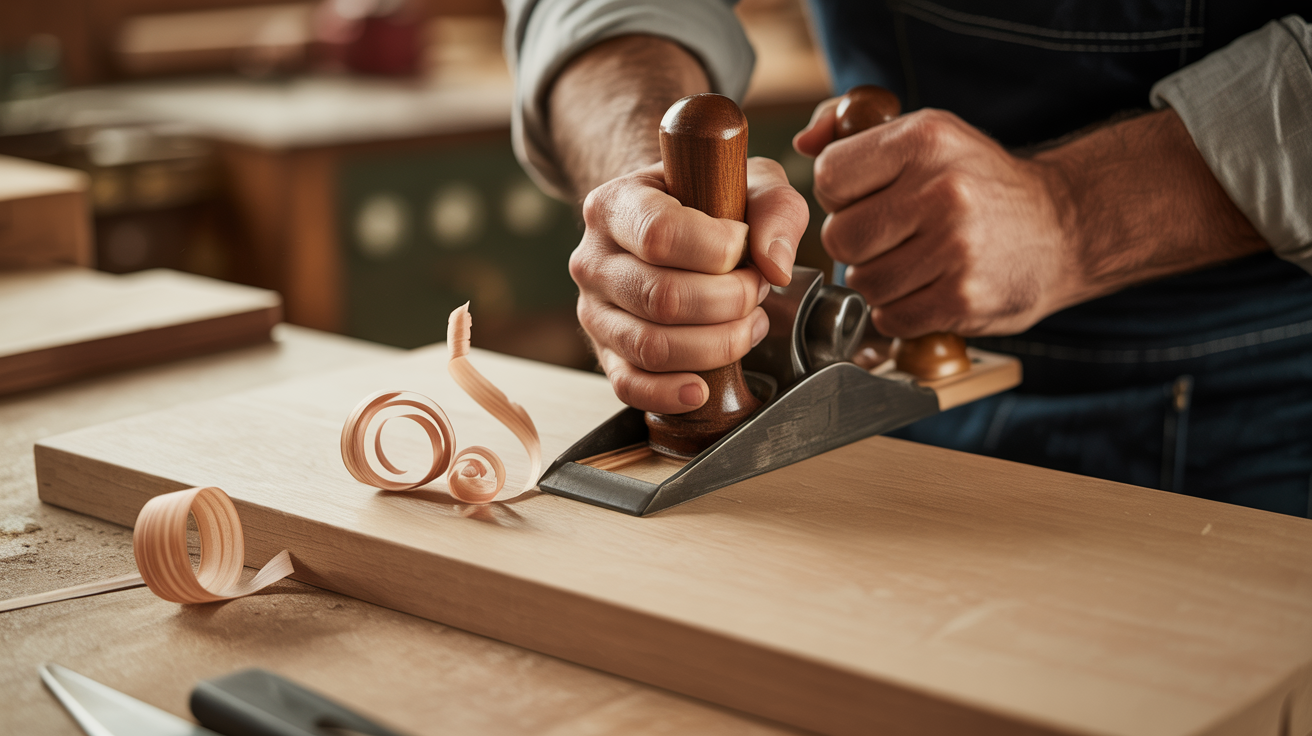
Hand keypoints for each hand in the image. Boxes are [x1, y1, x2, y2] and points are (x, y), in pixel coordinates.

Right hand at [570, 158, 808, 413]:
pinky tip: (703, 389)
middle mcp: (593, 259)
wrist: (669, 226)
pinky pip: (629, 385)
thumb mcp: (749, 183)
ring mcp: (594, 310)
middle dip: (729, 302)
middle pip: (662, 297)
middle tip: (756, 291)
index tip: (744, 246)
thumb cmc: (708, 203)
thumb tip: (774, 265)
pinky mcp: (604, 351)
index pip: (660, 234)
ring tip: (746, 326)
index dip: (717, 250)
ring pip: (650, 346)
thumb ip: (774, 209)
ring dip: (716, 345)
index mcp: (615, 205)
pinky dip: (669, 394)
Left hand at [794, 102, 1078, 336]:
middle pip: (838, 237)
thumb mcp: (927, 133)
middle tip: (890, 236)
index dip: (841, 195)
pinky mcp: (963, 300)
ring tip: (913, 261)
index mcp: (924, 140)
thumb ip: (853, 129)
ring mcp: (955, 249)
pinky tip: (927, 288)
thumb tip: (803, 144)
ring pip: (862, 282)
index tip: (869, 198)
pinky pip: (890, 317)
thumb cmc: (980, 180)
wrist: (1064, 226)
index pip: (829, 177)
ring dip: (878, 279)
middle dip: (856, 242)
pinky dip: (899, 311)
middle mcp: (941, 191)